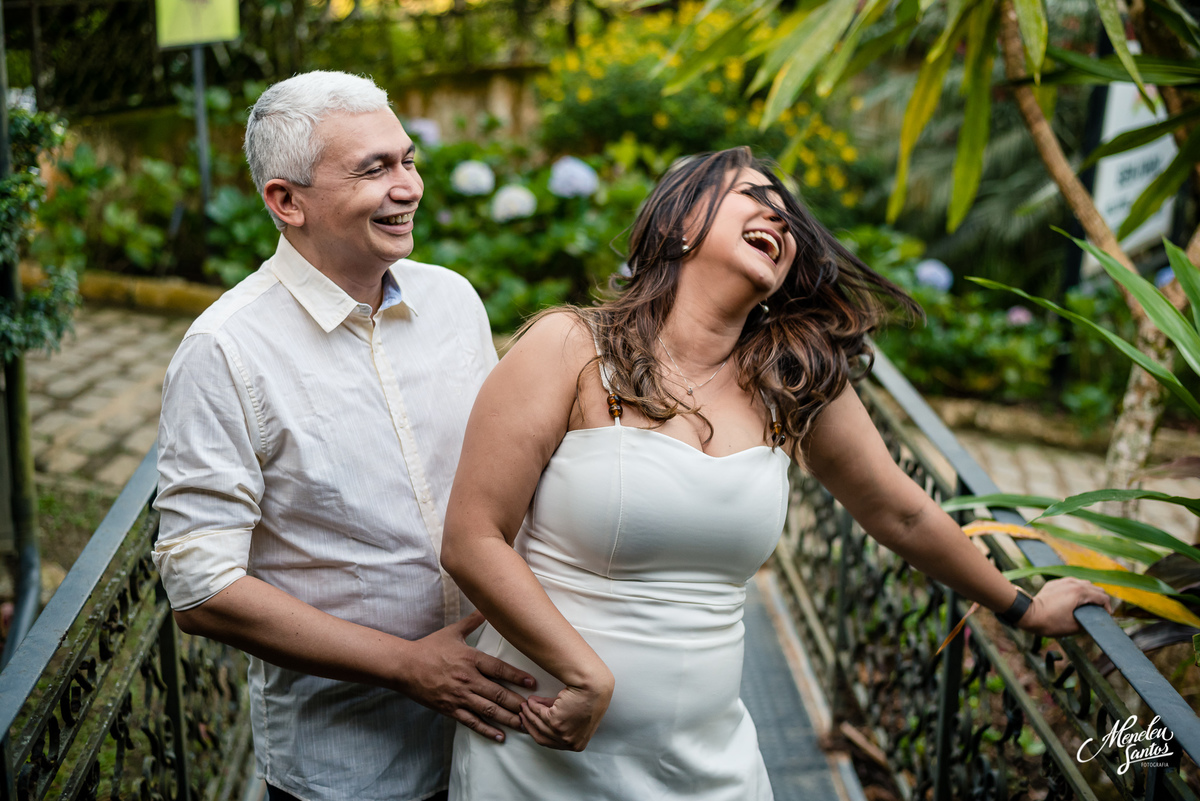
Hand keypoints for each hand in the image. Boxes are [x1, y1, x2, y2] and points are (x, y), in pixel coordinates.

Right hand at [396, 611, 536, 741]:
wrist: (404, 667)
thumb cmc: (429, 648)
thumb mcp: (452, 632)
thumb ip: (472, 621)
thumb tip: (487, 608)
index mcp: (470, 659)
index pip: (499, 669)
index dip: (517, 676)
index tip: (532, 683)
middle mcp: (468, 679)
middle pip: (498, 693)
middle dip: (518, 703)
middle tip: (534, 710)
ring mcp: (459, 696)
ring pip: (488, 710)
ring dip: (507, 719)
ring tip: (524, 725)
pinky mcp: (450, 709)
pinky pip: (472, 722)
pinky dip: (487, 730)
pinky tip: (500, 736)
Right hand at [519, 671, 613, 751]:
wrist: (594, 687)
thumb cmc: (590, 697)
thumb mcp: (572, 714)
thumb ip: (555, 716)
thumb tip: (538, 712)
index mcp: (577, 744)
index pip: (551, 743)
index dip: (538, 732)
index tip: (530, 724)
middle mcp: (569, 743)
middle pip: (541, 737)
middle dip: (530, 725)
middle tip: (523, 714)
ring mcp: (563, 734)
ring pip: (539, 725)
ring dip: (529, 714)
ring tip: (525, 705)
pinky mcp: (557, 723)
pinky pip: (539, 714)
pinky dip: (533, 707)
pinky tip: (531, 701)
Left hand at [1018, 578, 1111, 636]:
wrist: (1028, 614)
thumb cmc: (1050, 622)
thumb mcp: (1074, 627)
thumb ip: (1089, 622)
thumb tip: (1094, 620)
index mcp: (1080, 592)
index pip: (1103, 597)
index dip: (1107, 608)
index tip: (1106, 616)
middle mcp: (1073, 583)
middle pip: (1095, 588)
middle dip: (1100, 599)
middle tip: (1098, 611)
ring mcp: (1063, 581)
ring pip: (1083, 584)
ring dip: (1089, 593)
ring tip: (1087, 605)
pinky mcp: (1054, 583)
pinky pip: (1071, 583)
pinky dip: (1077, 590)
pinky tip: (1073, 600)